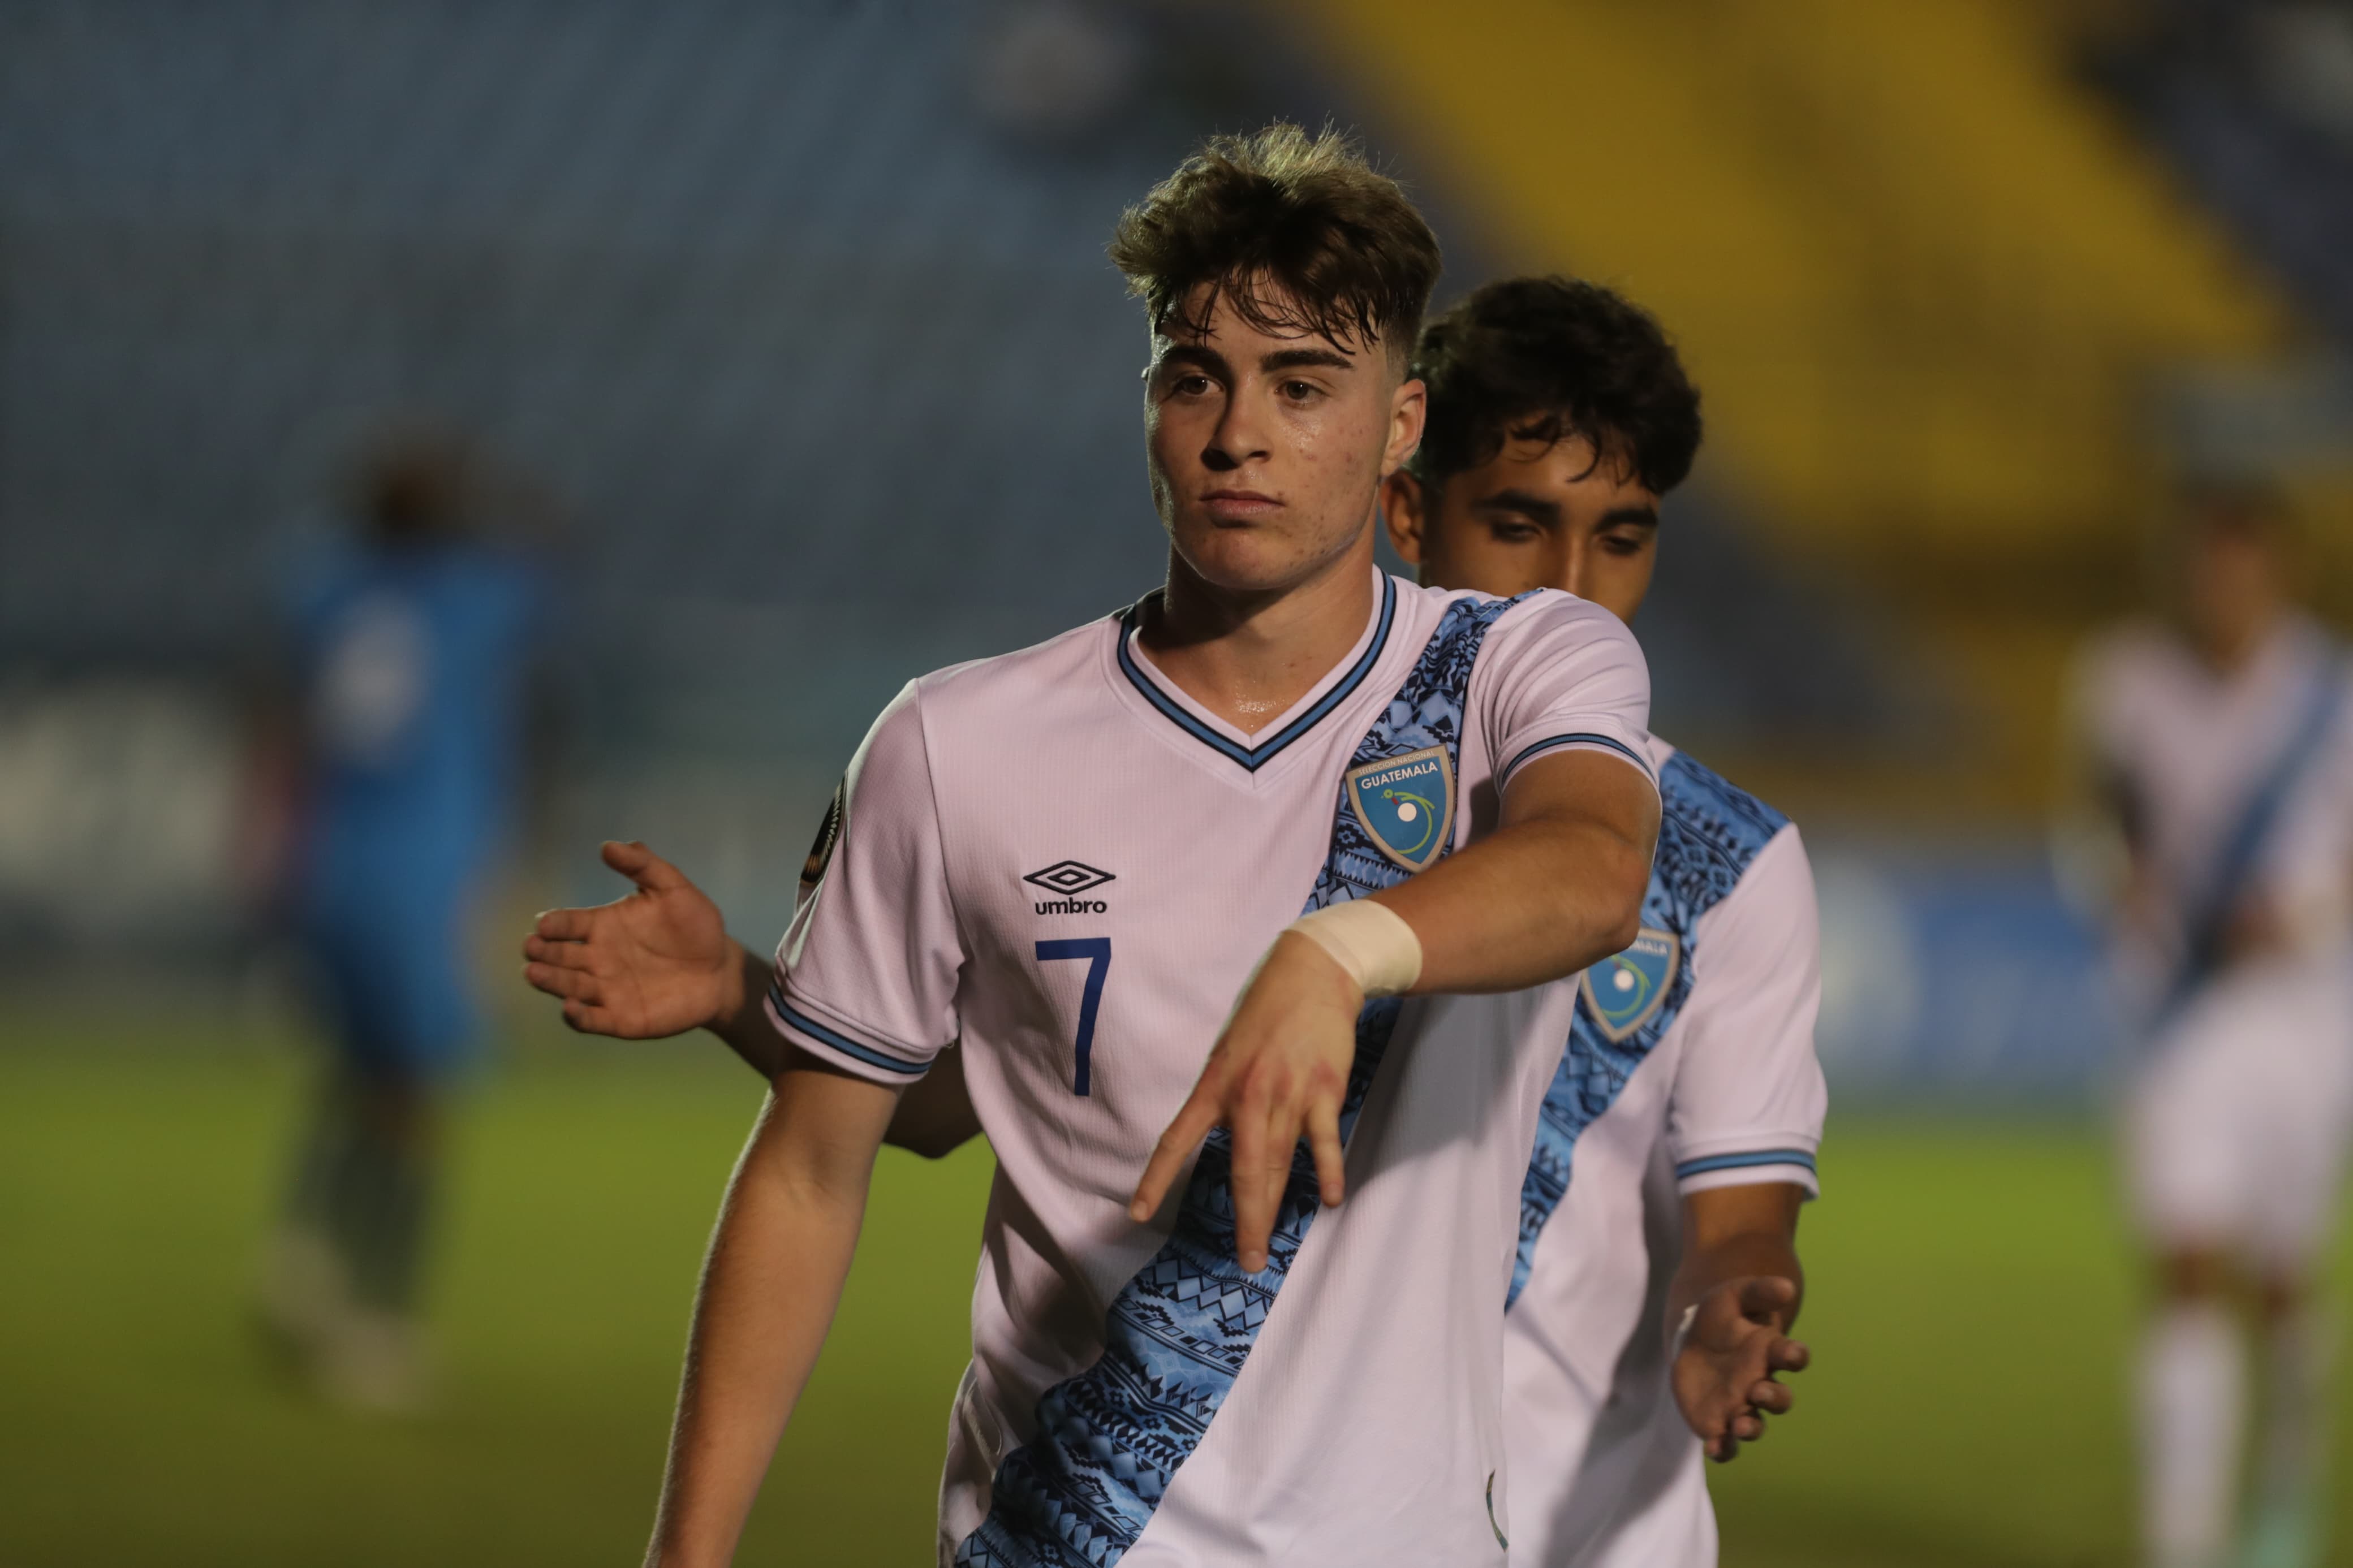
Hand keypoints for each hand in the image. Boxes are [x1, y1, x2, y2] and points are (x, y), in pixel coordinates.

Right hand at [522, 841, 741, 1037]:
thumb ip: (644, 865)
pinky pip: (593, 1020)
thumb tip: (607, 846)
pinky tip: (570, 1008)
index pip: (568, 924)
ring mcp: (606, 990)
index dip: (553, 924)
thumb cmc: (696, 926)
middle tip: (532, 948)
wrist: (721, 969)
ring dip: (550, 981)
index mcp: (602, 926)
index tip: (544, 924)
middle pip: (560, 956)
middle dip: (542, 952)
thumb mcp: (674, 889)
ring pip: (569, 986)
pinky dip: (578, 1017)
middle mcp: (597, 959)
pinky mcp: (621, 1019)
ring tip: (533, 974)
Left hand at [1128, 932, 1359, 1271]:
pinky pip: (1322, 1142)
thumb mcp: (1228, 1049)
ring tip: (1266, 1248)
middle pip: (1244, 1170)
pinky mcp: (1323, 1090)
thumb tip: (1225, 1135)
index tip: (1137, 1213)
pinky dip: (1326, 1172)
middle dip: (1244, 1221)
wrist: (1313, 973)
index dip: (1156, 1178)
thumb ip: (1224, 1095)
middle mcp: (1247, 1095)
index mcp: (1215, 1084)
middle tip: (1245, 1262)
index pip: (1178, 1139)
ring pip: (1279, 1164)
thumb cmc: (1266, 1011)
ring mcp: (1287, 1094)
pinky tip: (1328, 1200)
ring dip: (1274, 1210)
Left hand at [1672, 1275, 1808, 1462]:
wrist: (1693, 1337)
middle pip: (1778, 1399)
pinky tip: (1713, 1449)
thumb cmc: (1721, 1315)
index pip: (1791, 1356)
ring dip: (1750, 1428)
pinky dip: (1723, 1449)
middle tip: (1758, 1389)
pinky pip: (1725, 1442)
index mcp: (1770, 1352)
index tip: (1791, 1353)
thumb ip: (1759, 1290)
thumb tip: (1786, 1287)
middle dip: (1773, 1398)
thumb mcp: (1736, 1295)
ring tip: (1740, 1425)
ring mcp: (1739, 1405)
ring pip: (1754, 1424)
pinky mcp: (1715, 1420)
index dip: (1794, 1355)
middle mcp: (1760, 1383)